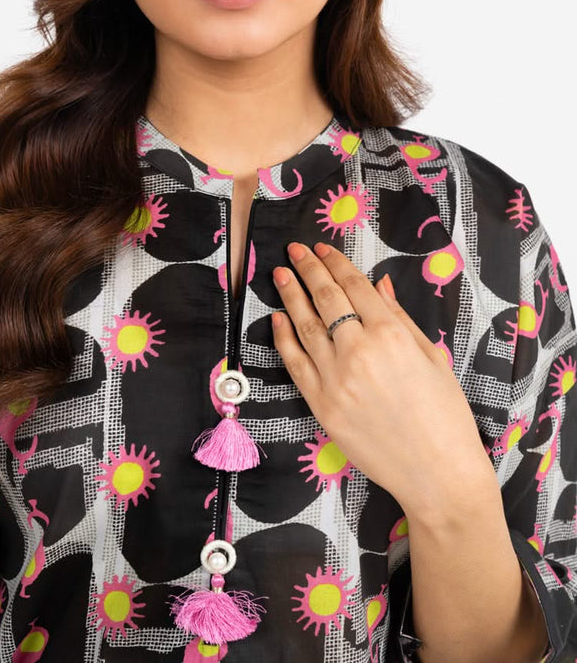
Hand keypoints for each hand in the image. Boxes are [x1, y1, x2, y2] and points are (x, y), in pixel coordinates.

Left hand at [271, 241, 494, 518]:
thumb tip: (377, 285)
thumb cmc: (445, 415)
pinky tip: (278, 318)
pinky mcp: (321, 405)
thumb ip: (400, 318)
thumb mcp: (432, 357)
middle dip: (308, 270)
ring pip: (305, 326)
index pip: (354, 287)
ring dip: (290, 296)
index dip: (335, 264)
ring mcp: (336, 379)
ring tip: (281, 274)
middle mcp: (359, 351)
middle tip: (294, 251)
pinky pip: (295, 363)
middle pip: (326, 299)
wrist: (438, 474)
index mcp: (391, 335)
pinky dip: (284, 338)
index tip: (321, 249)